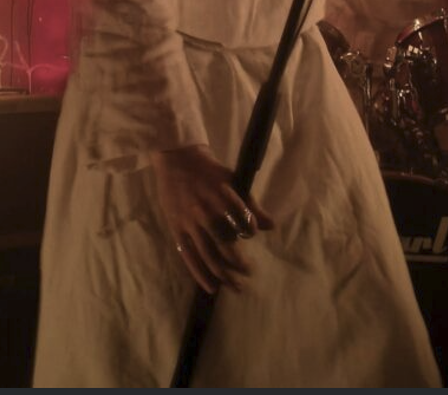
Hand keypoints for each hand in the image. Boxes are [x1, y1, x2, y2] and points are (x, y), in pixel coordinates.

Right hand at [150, 144, 274, 293]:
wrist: (176, 161)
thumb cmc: (209, 171)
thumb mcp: (233, 180)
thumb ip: (251, 204)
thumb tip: (271, 226)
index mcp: (223, 197)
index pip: (243, 222)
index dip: (250, 230)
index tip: (250, 233)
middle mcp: (206, 212)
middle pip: (226, 245)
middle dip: (240, 263)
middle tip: (250, 272)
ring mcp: (190, 223)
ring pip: (209, 256)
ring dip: (225, 275)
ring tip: (237, 286)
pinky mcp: (177, 230)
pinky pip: (190, 258)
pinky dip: (201, 275)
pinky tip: (212, 287)